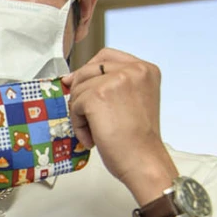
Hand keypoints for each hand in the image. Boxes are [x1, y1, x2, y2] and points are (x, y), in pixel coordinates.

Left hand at [61, 48, 176, 199]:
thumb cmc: (138, 140)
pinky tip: (93, 137)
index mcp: (145, 69)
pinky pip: (74, 105)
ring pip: (79, 89)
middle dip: (81, 93)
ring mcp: (115, 80)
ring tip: (96, 131)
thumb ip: (110, 85)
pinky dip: (78, 124)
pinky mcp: (97, 94)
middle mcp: (133, 69)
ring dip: (80, 113)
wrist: (143, 161)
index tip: (78, 83)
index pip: (106, 55)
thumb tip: (71, 79)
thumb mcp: (132, 101)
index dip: (89, 69)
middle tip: (87, 116)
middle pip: (88, 69)